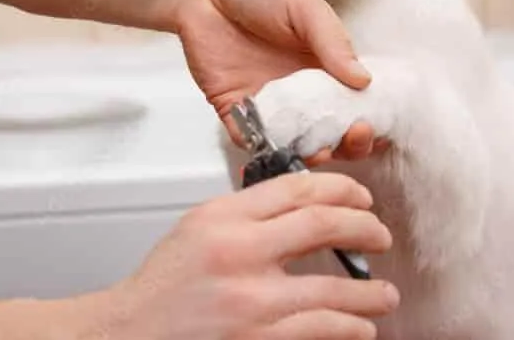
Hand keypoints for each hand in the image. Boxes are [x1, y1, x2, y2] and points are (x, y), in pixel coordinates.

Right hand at [79, 172, 397, 339]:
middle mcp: (238, 254)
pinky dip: (350, 329)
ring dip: (371, 294)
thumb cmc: (164, 286)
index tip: (360, 199)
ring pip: (334, 290)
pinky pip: (321, 332)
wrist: (129, 334)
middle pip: (324, 225)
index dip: (342, 189)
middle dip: (366, 229)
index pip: (299, 188)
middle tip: (381, 237)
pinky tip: (360, 328)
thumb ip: (249, 212)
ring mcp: (249, 303)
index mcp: (224, 218)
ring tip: (384, 296)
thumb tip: (308, 204)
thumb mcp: (199, 227)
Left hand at [173, 0, 388, 164]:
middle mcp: (301, 91)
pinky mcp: (236, 110)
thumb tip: (364, 81)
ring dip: (312, 152)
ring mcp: (269, 104)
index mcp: (324, 66)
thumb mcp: (305, 5)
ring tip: (322, 149)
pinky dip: (266, 149)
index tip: (377, 126)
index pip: (354, 102)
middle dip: (348, 143)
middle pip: (331, 129)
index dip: (369, 118)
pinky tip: (280, 146)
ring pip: (296, 142)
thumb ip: (333, 42)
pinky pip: (253, 139)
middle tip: (354, 136)